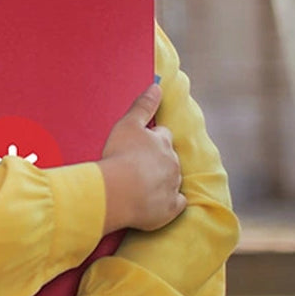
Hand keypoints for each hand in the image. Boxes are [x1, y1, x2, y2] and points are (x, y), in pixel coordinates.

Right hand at [98, 82, 185, 232]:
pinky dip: (169, 202)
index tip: (141, 143)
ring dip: (162, 180)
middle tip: (138, 164)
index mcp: (163, 142)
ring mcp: (173, 187)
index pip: (163, 135)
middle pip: (169, 158)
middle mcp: (172, 163)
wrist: (118, 191)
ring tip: (142, 183)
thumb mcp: (128, 124)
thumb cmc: (120, 155)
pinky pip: (176, 204)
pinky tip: (156, 202)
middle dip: (159, 159)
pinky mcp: (170, 209)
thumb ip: (144, 105)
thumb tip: (157, 86)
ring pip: (173, 180)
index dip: (152, 138)